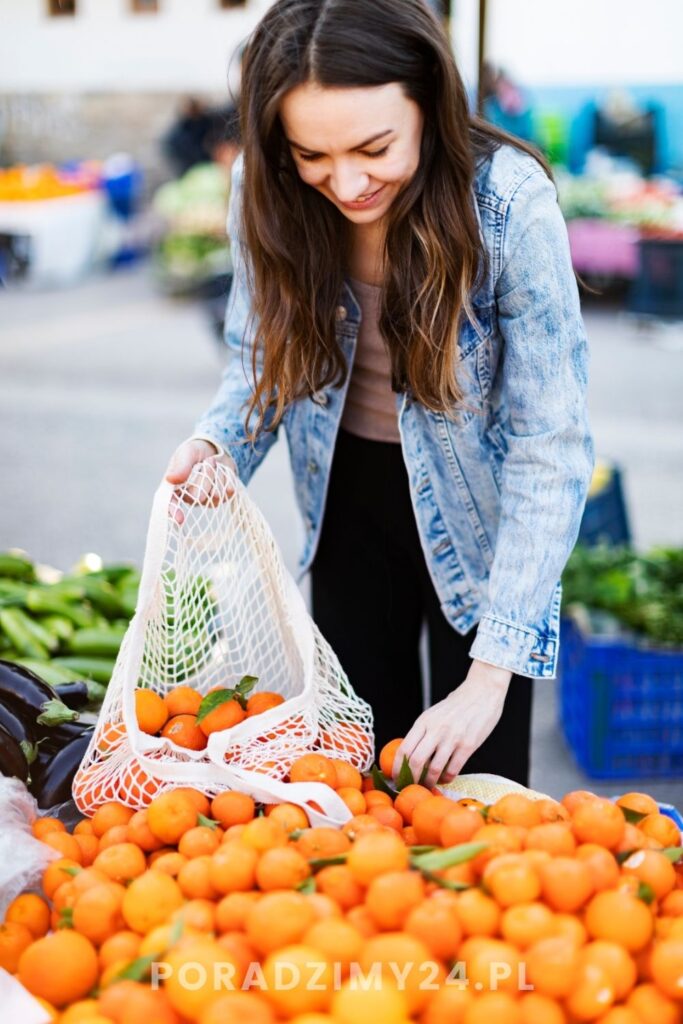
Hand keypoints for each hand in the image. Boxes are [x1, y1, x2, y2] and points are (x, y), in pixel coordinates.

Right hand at [164, 439, 237, 525]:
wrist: (215, 449)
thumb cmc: (195, 452)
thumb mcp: (186, 453)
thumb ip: (180, 466)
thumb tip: (171, 479)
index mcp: (174, 487)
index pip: (170, 504)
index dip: (173, 512)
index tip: (180, 519)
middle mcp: (189, 497)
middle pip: (199, 497)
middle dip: (206, 476)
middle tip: (207, 461)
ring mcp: (207, 500)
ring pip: (215, 495)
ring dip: (217, 475)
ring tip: (213, 463)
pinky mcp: (222, 498)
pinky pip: (228, 492)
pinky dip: (227, 477)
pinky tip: (222, 471)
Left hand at [395, 661, 511, 788]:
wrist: (482, 691)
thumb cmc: (457, 704)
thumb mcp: (434, 714)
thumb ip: (424, 732)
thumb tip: (412, 755)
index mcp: (424, 721)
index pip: (404, 748)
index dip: (397, 767)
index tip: (397, 777)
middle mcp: (435, 729)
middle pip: (415, 761)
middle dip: (411, 779)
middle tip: (411, 786)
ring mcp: (452, 738)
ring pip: (434, 769)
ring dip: (429, 782)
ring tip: (429, 784)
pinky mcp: (468, 745)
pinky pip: (453, 769)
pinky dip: (447, 778)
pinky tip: (446, 778)